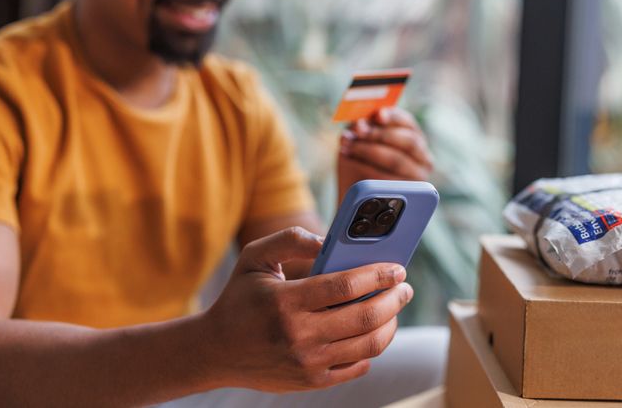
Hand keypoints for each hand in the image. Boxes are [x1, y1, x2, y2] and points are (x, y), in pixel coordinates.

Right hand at [200, 227, 412, 391]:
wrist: (216, 351)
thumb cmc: (240, 297)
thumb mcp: (255, 257)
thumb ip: (290, 239)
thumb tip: (328, 239)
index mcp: (286, 301)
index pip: (345, 286)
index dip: (378, 275)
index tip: (397, 267)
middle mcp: (298, 335)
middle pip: (365, 316)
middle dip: (394, 299)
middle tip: (405, 288)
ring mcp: (307, 363)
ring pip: (368, 344)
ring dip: (391, 323)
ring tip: (394, 308)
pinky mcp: (312, 382)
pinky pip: (357, 366)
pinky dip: (373, 348)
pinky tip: (374, 331)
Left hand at [338, 107, 433, 200]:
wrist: (356, 196)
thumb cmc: (359, 163)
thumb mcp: (358, 141)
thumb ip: (360, 130)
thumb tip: (359, 124)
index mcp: (414, 137)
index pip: (408, 122)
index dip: (394, 116)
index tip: (378, 115)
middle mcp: (423, 156)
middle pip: (408, 140)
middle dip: (379, 134)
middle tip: (356, 132)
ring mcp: (419, 177)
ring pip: (397, 160)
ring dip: (369, 151)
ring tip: (347, 148)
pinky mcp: (408, 194)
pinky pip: (390, 180)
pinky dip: (368, 170)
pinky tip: (352, 165)